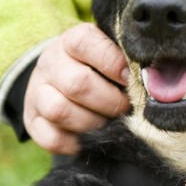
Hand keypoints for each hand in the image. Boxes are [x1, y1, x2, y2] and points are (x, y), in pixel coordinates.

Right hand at [24, 23, 130, 153]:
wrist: (58, 79)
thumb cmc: (95, 66)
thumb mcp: (108, 52)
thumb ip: (126, 59)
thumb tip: (152, 77)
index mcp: (70, 42)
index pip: (85, 43)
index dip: (112, 62)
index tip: (129, 78)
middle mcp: (50, 64)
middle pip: (77, 84)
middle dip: (110, 101)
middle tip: (125, 107)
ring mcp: (37, 93)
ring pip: (59, 111)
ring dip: (92, 123)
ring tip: (108, 123)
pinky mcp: (32, 121)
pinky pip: (49, 138)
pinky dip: (73, 144)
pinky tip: (89, 139)